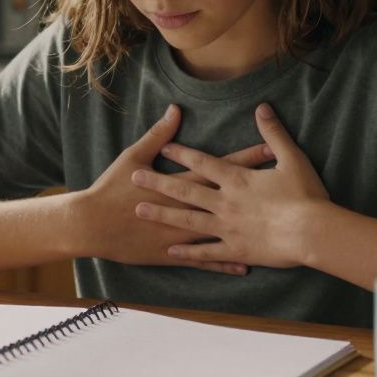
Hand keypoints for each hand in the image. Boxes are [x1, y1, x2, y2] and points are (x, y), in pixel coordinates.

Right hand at [70, 104, 273, 271]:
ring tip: (271, 230)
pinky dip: (223, 262)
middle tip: (283, 184)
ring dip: (246, 230)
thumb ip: (158, 135)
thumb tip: (175, 111)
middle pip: (226, 198)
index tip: (268, 149)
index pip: (217, 168)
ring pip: (220, 231)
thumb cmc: (111, 189)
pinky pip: (202, 260)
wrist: (93, 225)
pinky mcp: (171, 254)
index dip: (243, 159)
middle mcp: (184, 210)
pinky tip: (244, 265)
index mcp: (176, 184)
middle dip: (256, 190)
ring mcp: (179, 235)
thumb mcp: (133, 157)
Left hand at [131, 102, 331, 271]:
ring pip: (187, 220)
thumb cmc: (306, 195)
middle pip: (185, 190)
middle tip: (136, 178)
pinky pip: (206, 252)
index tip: (163, 149)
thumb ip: (274, 133)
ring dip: (163, 215)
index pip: (203, 163)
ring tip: (140, 209)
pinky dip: (188, 251)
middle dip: (159, 183)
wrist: (313, 233)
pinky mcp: (235, 250)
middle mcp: (225, 202)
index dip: (182, 154)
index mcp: (237, 180)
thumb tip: (262, 107)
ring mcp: (227, 228)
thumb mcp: (292, 158)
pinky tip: (171, 250)